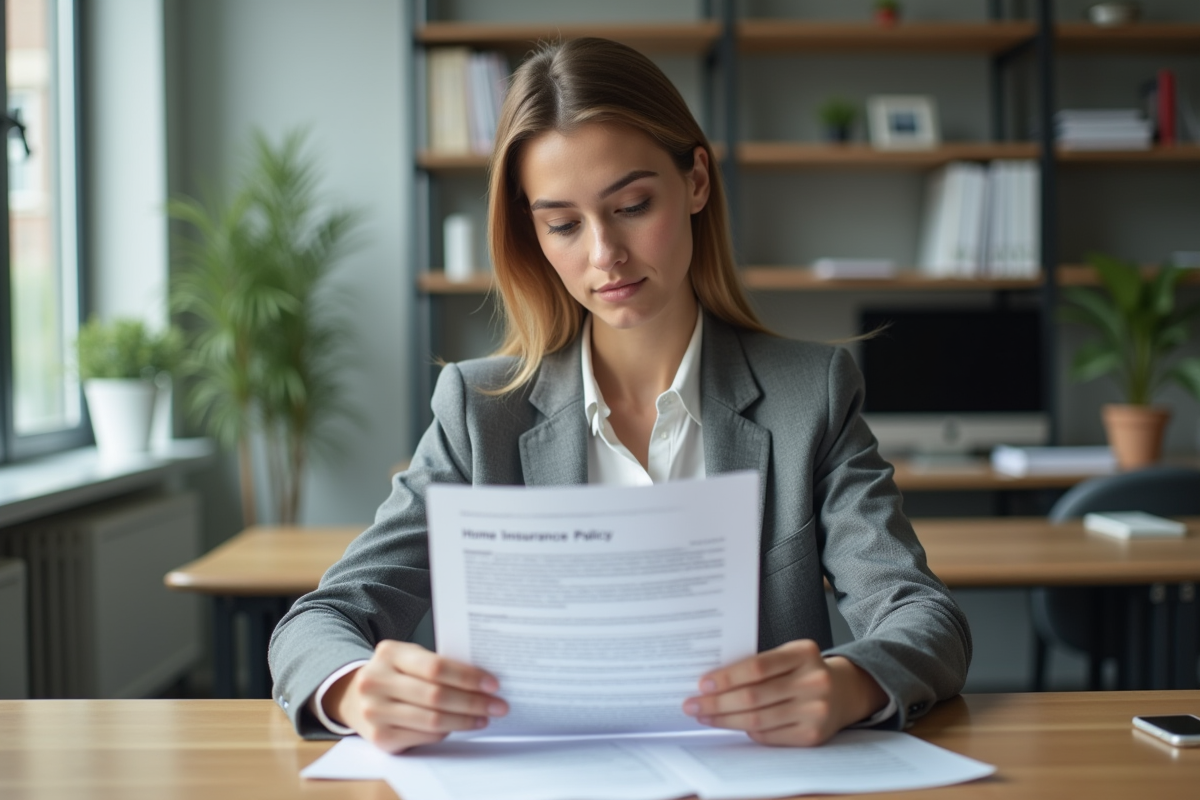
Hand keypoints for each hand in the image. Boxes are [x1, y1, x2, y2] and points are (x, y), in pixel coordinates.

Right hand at [323, 640, 507, 752]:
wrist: (353, 695)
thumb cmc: (394, 673)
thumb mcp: (408, 657)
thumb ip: (437, 664)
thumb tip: (483, 679)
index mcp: (389, 653)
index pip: (435, 666)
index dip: (468, 677)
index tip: (493, 684)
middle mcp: (376, 681)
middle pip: (436, 695)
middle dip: (473, 702)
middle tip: (498, 705)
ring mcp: (375, 711)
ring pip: (432, 720)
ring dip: (465, 720)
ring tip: (485, 717)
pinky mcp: (379, 737)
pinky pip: (423, 736)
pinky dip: (447, 731)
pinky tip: (461, 725)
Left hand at [682, 640, 886, 745]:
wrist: (844, 692)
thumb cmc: (803, 670)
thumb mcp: (788, 655)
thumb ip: (759, 664)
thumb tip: (712, 681)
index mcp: (804, 653)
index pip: (757, 667)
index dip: (727, 677)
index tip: (702, 683)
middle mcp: (814, 681)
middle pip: (754, 696)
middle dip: (717, 702)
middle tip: (692, 704)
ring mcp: (816, 710)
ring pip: (758, 720)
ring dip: (725, 719)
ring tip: (704, 716)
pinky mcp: (813, 735)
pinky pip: (769, 736)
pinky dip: (746, 731)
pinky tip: (729, 724)